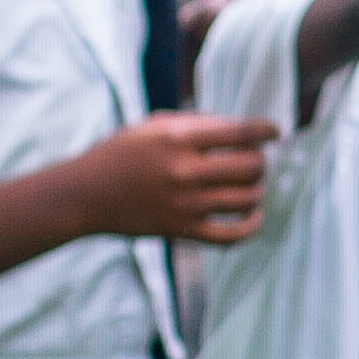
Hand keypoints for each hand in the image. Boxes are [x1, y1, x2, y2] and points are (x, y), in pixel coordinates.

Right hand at [79, 111, 273, 244]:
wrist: (83, 195)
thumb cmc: (121, 153)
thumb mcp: (154, 125)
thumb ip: (197, 123)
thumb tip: (243, 129)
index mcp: (178, 138)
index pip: (241, 133)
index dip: (267, 131)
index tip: (275, 132)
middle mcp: (184, 171)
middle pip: (252, 167)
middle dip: (260, 162)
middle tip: (253, 161)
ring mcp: (185, 204)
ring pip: (248, 199)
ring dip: (257, 190)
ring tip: (249, 185)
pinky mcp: (182, 230)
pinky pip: (232, 235)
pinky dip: (251, 226)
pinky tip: (253, 214)